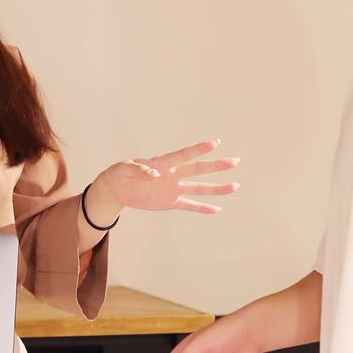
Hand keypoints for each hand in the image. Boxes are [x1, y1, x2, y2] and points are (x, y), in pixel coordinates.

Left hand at [90, 138, 239, 215]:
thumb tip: (154, 174)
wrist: (117, 189)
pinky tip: (217, 210)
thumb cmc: (119, 173)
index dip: (198, 149)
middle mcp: (172, 174)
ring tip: (235, 186)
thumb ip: (138, 169)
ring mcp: (173, 188)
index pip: (183, 155)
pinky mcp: (170, 202)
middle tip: (234, 161)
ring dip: (216, 188)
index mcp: (161, 163)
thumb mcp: (123, 169)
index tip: (215, 143)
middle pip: (197, 169)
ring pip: (198, 188)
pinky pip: (189, 205)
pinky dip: (202, 208)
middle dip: (216, 166)